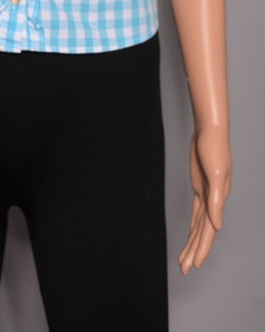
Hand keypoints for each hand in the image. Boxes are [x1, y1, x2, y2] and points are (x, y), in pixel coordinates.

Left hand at [178, 124, 230, 273]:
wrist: (210, 131)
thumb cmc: (214, 149)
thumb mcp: (216, 174)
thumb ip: (217, 201)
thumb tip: (217, 226)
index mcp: (218, 200)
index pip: (208, 231)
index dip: (202, 249)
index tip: (195, 265)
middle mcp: (213, 201)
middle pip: (202, 233)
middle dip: (194, 252)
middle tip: (184, 270)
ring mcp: (207, 195)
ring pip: (198, 225)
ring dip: (192, 243)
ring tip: (183, 260)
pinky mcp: (200, 187)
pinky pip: (196, 212)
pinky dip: (193, 226)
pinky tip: (191, 236)